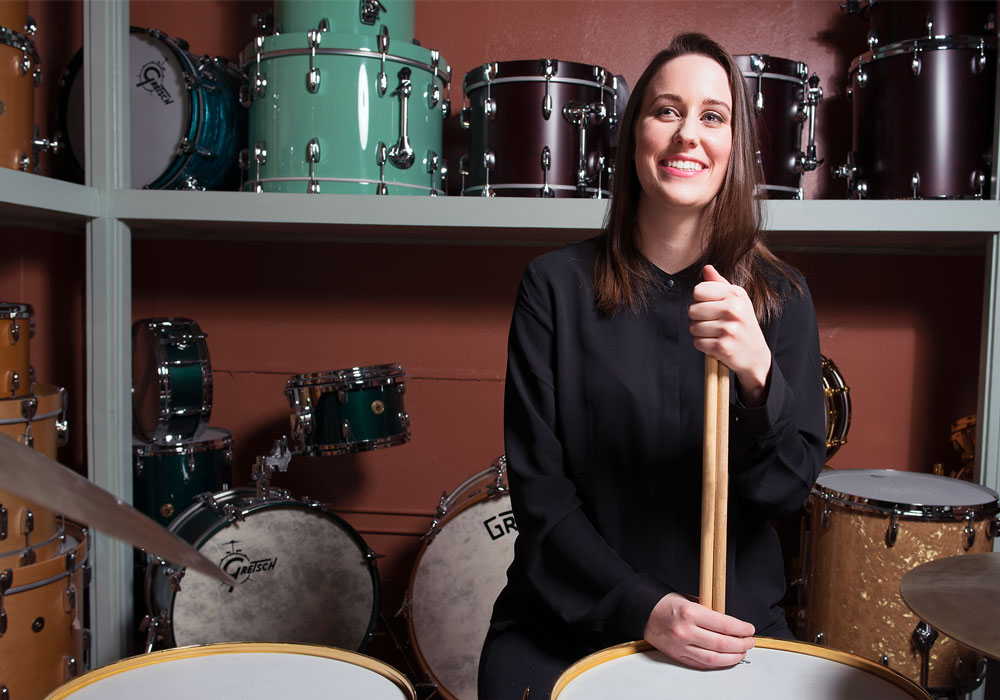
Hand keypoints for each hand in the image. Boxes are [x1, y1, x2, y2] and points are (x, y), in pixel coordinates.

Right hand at [643, 592, 755, 668]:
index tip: (749, 628)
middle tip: (749, 641)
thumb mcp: (689, 599)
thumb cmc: (665, 603)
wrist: (642, 612)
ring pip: (714, 658)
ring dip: (732, 657)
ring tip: (741, 652)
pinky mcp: (678, 655)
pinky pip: (702, 664)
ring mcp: (681, 646)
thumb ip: (709, 610)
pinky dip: (717, 663)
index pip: (724, 624)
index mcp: (690, 612)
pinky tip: (726, 659)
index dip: (741, 628)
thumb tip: (730, 622)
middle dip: (741, 644)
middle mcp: (685, 631)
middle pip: (722, 643)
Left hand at [689, 265, 771, 404]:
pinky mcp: (723, 346)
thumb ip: (719, 284)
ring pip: (693, 327)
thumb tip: (706, 268)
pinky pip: (697, 342)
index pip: (698, 290)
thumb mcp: (736, 300)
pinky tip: (717, 344)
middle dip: (698, 318)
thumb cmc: (742, 324)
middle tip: (713, 323)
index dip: (699, 300)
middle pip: (692, 309)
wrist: (756, 355)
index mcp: (736, 294)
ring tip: (716, 334)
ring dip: (701, 333)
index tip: (711, 307)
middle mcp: (733, 309)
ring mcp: (729, 328)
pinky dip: (703, 345)